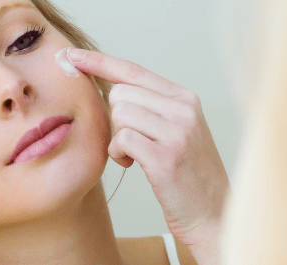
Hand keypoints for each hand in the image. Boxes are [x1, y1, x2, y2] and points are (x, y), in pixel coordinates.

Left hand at [68, 49, 229, 263]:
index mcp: (185, 98)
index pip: (133, 70)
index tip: (72, 56)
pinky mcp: (165, 157)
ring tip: (134, 156)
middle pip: (120, 93)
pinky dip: (118, 152)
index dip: (99, 62)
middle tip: (130, 143)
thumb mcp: (178, 131)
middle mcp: (184, 109)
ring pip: (119, 114)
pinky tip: (131, 165)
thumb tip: (111, 90)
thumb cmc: (189, 175)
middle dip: (115, 120)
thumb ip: (152, 108)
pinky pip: (122, 139)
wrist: (214, 213)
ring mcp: (177, 132)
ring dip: (117, 138)